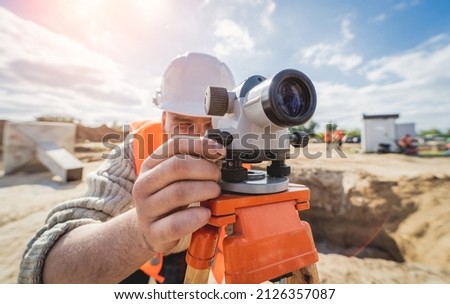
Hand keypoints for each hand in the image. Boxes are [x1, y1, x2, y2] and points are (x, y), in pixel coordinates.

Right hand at [132, 136, 224, 254]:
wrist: (150, 231)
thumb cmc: (168, 199)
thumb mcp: (173, 178)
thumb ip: (191, 162)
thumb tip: (217, 151)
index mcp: (150, 165)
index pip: (174, 145)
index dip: (201, 145)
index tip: (221, 152)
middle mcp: (144, 185)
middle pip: (177, 167)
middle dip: (205, 169)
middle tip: (217, 177)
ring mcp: (146, 210)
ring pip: (178, 193)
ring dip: (205, 190)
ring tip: (215, 193)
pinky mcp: (154, 232)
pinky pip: (176, 223)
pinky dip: (196, 217)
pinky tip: (206, 214)